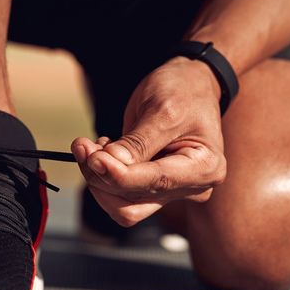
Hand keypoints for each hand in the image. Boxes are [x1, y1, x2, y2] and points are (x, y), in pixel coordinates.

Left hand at [72, 57, 227, 226]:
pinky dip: (103, 176)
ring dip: (98, 179)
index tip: (93, 158)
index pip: (156, 182)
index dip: (120, 175)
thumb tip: (109, 164)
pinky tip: (102, 152)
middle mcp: (191, 187)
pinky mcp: (152, 186)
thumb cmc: (183, 91)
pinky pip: (121, 194)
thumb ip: (137, 142)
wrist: (188, 84)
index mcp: (205, 168)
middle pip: (135, 203)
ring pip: (123, 204)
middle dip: (103, 179)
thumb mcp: (162, 110)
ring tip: (88, 147)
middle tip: (84, 147)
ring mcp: (171, 190)